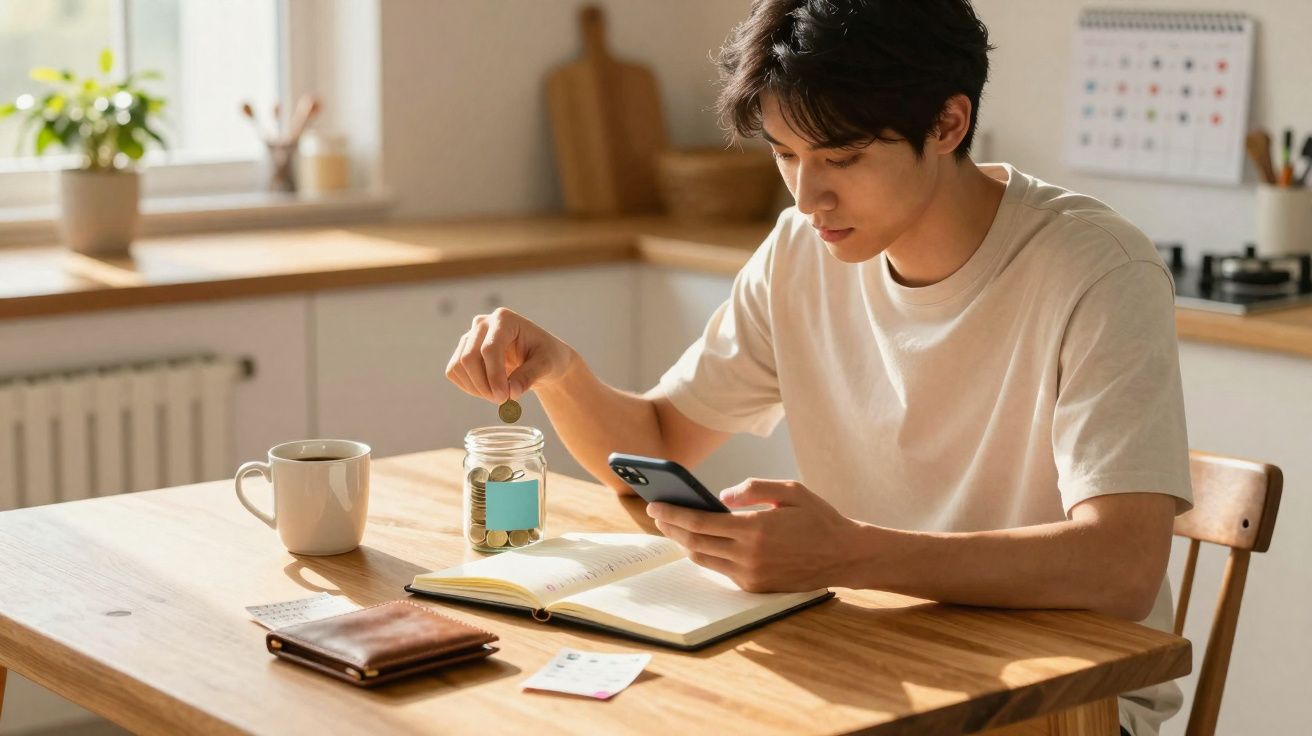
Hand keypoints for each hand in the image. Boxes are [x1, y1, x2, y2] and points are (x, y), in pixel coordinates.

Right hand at [445, 308, 576, 403]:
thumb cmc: (548, 357)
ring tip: (500, 396)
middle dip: (484, 385)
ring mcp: (470, 336)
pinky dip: (469, 387)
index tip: (505, 398)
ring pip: (458, 366)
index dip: (494, 376)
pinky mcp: (462, 350)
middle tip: (503, 401)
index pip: (489, 349)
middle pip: (469, 358)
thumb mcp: (546, 365)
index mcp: (505, 319)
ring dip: (476, 389)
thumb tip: (511, 392)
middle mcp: (483, 323)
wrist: (541, 359)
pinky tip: (489, 390)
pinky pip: (454, 372)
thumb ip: (529, 376)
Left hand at [647, 478, 860, 592]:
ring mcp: (751, 575)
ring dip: (684, 544)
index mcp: (755, 529)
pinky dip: (706, 555)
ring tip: (673, 527)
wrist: (845, 556)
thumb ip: (753, 489)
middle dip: (671, 528)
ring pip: (704, 560)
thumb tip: (720, 497)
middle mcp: (749, 556)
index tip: (655, 504)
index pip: (700, 522)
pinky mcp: (756, 587)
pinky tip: (699, 543)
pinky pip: (721, 571)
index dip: (673, 513)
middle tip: (657, 514)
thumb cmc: (818, 519)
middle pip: (695, 543)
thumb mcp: (789, 491)